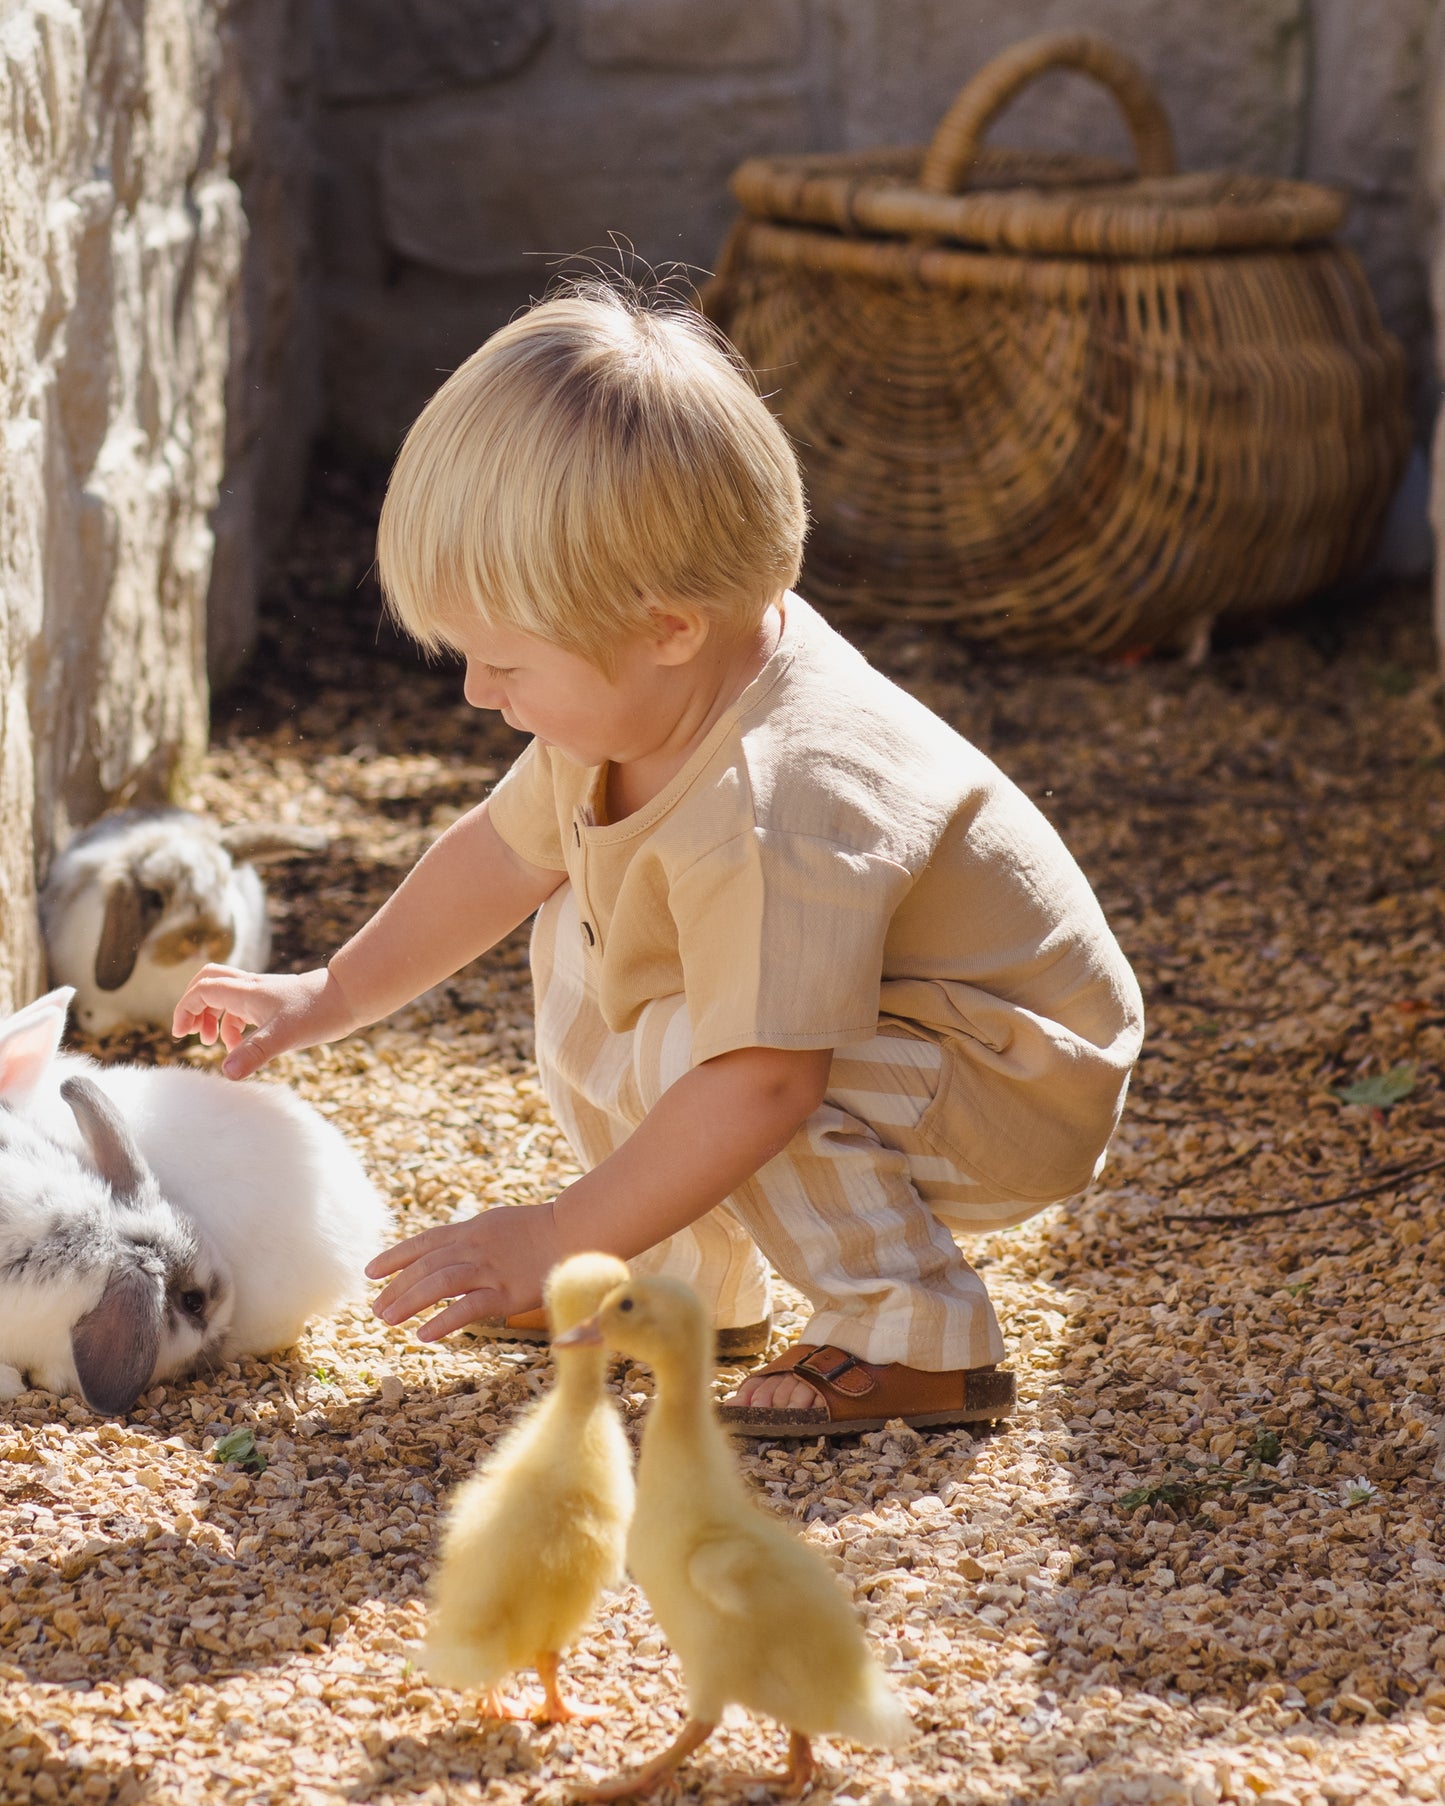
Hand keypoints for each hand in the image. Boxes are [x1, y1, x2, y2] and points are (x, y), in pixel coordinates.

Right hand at [171, 966, 356, 1078]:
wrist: (349, 998)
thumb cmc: (317, 1012)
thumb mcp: (283, 1037)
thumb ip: (254, 1053)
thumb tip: (227, 1072)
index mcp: (245, 992)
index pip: (200, 991)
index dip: (184, 1010)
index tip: (181, 1034)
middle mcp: (250, 988)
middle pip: (207, 982)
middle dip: (194, 1006)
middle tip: (193, 1033)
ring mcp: (263, 994)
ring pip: (225, 996)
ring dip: (214, 1018)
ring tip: (217, 1045)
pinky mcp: (275, 1003)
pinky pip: (243, 1008)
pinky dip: (234, 1024)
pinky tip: (242, 1046)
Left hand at [366, 1203, 564, 1340]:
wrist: (577, 1230)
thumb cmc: (541, 1230)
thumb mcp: (499, 1224)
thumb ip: (472, 1239)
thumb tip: (447, 1254)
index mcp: (472, 1229)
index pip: (424, 1241)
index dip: (395, 1256)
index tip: (371, 1272)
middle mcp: (475, 1246)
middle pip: (425, 1265)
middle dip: (396, 1287)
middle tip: (376, 1309)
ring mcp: (490, 1269)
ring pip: (439, 1283)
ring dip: (409, 1302)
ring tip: (387, 1321)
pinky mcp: (507, 1292)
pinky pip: (468, 1307)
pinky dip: (443, 1321)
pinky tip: (423, 1335)